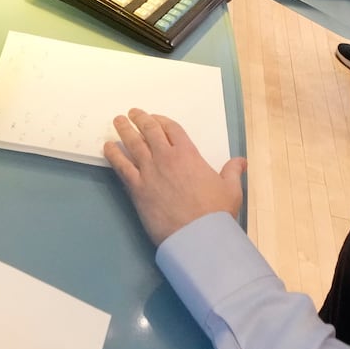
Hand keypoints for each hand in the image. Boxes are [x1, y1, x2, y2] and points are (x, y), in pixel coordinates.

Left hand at [104, 108, 245, 246]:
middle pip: (149, 131)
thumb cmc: (216, 212)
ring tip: (117, 121)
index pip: (172, 129)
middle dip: (140, 119)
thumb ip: (232, 171)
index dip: (162, 120)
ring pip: (133, 144)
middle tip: (131, 113)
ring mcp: (149, 171)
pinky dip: (113, 154)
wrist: (197, 235)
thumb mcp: (231, 189)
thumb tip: (241, 161)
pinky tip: (108, 147)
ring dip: (124, 130)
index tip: (154, 118)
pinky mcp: (137, 188)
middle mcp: (166, 157)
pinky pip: (121, 166)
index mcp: (188, 154)